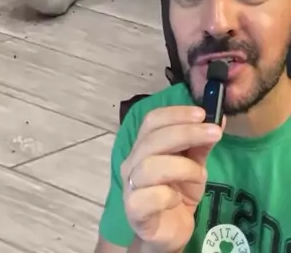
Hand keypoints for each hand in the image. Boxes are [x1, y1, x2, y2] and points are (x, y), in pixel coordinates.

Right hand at [122, 106, 223, 252]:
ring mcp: (130, 186)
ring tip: (200, 175)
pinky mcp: (134, 210)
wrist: (169, 234)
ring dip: (182, 166)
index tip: (202, 113)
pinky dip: (168, 194)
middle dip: (186, 132)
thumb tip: (217, 120)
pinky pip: (149, 196)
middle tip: (214, 133)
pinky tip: (179, 199)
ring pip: (150, 165)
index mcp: (144, 147)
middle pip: (152, 139)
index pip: (152, 121)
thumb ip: (201, 145)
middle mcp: (132, 162)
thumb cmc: (178, 195)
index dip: (176, 113)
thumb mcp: (194, 167)